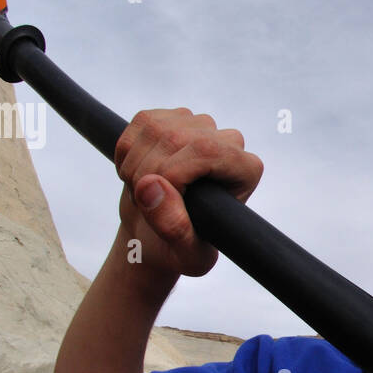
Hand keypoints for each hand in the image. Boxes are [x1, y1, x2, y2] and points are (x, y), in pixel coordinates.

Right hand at [113, 108, 262, 276]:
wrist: (161, 237)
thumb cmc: (182, 249)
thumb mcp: (185, 255)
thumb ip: (175, 228)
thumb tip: (150, 185)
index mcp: (246, 170)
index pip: (205, 150)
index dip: (170, 173)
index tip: (160, 203)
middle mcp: (229, 141)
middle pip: (175, 138)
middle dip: (145, 173)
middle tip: (145, 206)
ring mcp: (201, 125)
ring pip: (155, 128)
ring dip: (134, 166)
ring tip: (145, 194)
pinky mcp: (172, 117)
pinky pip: (139, 122)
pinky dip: (126, 152)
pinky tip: (138, 175)